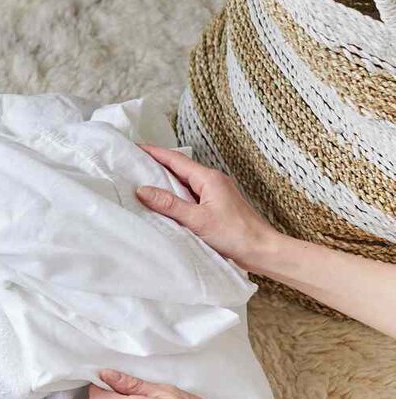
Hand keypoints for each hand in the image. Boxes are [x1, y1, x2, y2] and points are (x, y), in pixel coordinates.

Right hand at [136, 144, 280, 271]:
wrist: (262, 250)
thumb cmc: (236, 234)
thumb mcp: (197, 219)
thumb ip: (169, 205)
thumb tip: (143, 190)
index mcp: (209, 179)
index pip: (176, 160)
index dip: (155, 153)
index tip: (136, 148)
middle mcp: (213, 182)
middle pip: (180, 168)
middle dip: (158, 164)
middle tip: (135, 163)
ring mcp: (216, 194)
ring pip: (185, 182)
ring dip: (166, 180)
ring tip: (144, 181)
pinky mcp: (216, 206)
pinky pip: (191, 195)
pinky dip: (175, 195)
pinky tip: (166, 202)